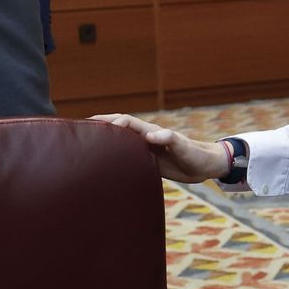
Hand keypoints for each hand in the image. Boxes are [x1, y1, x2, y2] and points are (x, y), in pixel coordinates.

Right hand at [91, 114, 230, 182]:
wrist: (206, 166)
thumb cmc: (196, 155)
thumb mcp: (184, 148)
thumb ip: (170, 139)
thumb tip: (152, 135)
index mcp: (152, 132)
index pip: (127, 123)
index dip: (112, 122)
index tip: (96, 127)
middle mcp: (147, 138)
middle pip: (120, 128)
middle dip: (103, 125)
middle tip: (82, 127)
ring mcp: (147, 149)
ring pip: (122, 142)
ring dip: (107, 140)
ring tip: (88, 143)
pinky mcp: (149, 161)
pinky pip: (129, 157)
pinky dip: (117, 156)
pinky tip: (107, 163)